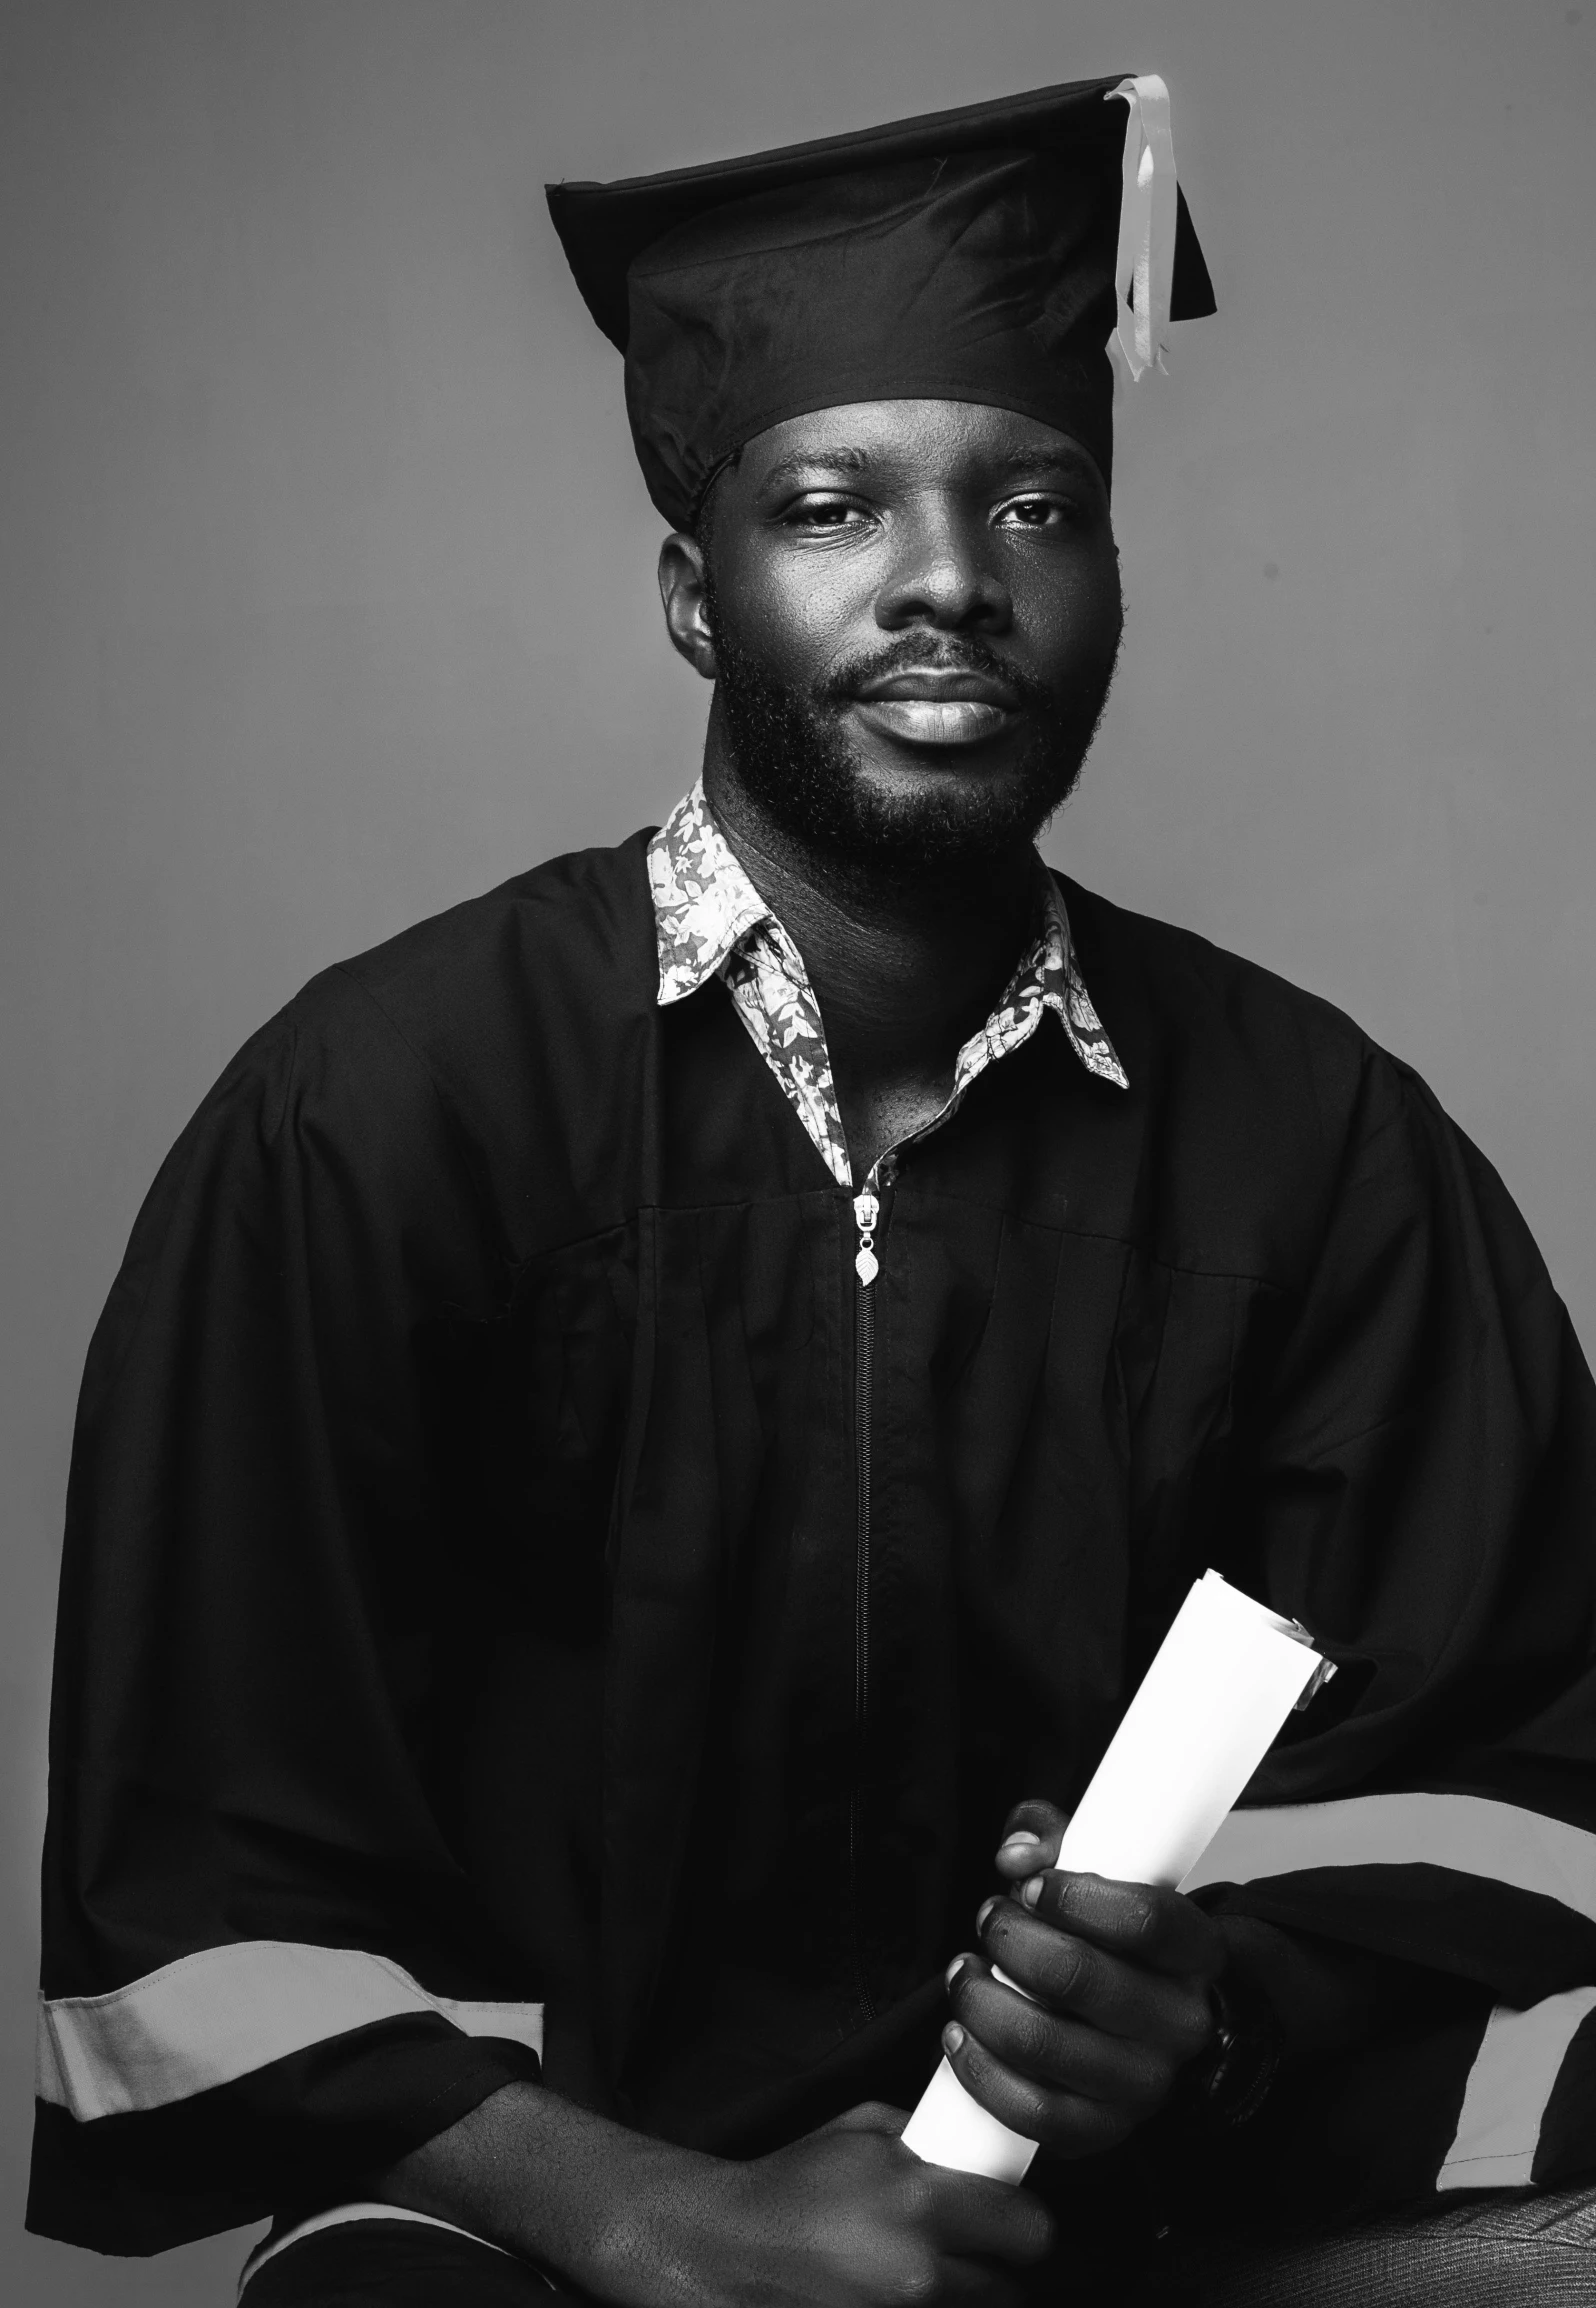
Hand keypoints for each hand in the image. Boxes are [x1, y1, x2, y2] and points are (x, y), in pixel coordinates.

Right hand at [608, 2102, 1053, 2307]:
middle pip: (1011, 2291)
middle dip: (996, 2268)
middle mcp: (922, 2272)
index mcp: (923, 2202)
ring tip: (927, 2272)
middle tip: (969, 2250)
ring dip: (964, 2297)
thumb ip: (924, 2138)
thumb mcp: (861, 2130)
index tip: (1008, 2218)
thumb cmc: (791, 2185)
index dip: (1023, 2222)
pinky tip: (900, 2293)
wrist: (728, 2247)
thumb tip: (972, 2150)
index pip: (1031, 2229)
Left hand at [939, 1798, 1222, 2156]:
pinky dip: (979, 2070)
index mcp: (1195, 1952)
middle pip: (1078, 1975)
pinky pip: (1031, 2111)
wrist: (1155, 2026)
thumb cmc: (1120, 1944)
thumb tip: (1016, 1854)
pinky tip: (959, 2033)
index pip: (1144, 1920)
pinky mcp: (1103, 2129)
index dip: (1073, 1895)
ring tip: (966, 1973)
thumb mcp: (1106, 1875)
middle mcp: (1180, 2023)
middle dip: (1010, 1939)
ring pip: (1043, 2042)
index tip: (1031, 1884)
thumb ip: (1058, 1841)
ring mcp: (1144, 2085)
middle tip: (989, 1919)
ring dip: (981, 2000)